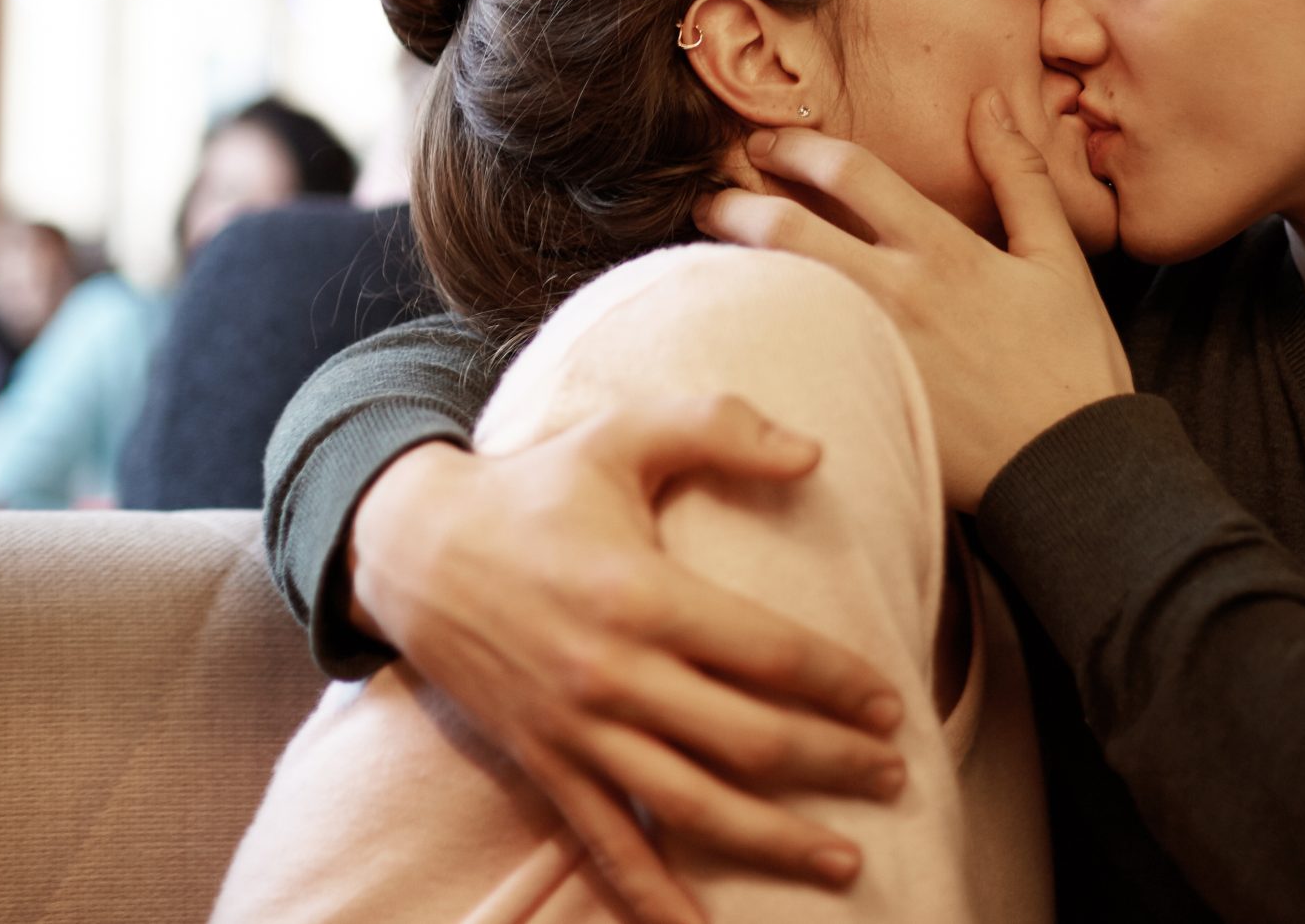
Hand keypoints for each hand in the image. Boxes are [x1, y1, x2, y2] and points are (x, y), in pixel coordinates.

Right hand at [347, 399, 910, 923]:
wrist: (411, 547)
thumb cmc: (533, 484)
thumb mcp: (623, 431)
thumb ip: (720, 428)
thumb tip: (814, 454)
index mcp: (642, 592)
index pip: (767, 653)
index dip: (839, 684)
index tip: (890, 705)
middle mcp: (612, 673)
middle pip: (747, 739)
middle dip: (832, 765)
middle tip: (894, 777)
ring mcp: (576, 729)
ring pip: (693, 806)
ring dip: (775, 841)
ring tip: (844, 861)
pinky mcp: (544, 764)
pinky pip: (608, 843)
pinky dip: (655, 895)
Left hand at [697, 89, 1132, 506]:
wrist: (1074, 469)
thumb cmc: (1072, 362)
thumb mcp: (1058, 257)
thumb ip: (1019, 175)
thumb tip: (988, 103)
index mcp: (943, 250)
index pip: (849, 172)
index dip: (797, 145)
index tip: (769, 142)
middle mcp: (896, 294)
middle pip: (786, 228)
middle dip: (735, 201)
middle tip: (713, 194)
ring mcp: (870, 350)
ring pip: (775, 290)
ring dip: (731, 262)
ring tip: (710, 251)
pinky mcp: (858, 401)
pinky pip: (786, 356)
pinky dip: (753, 331)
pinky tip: (734, 325)